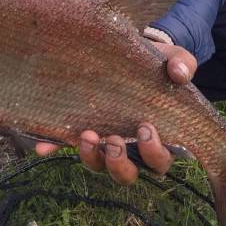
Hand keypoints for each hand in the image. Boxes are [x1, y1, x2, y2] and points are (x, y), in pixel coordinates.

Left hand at [35, 42, 196, 183]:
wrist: (130, 51)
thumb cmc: (157, 64)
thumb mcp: (173, 59)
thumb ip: (181, 64)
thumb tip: (179, 75)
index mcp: (158, 137)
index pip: (159, 161)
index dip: (154, 153)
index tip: (146, 129)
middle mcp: (130, 148)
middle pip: (127, 174)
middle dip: (120, 163)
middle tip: (114, 140)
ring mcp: (103, 141)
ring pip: (98, 166)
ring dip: (92, 157)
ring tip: (87, 135)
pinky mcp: (79, 129)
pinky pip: (63, 145)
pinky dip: (53, 147)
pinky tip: (43, 145)